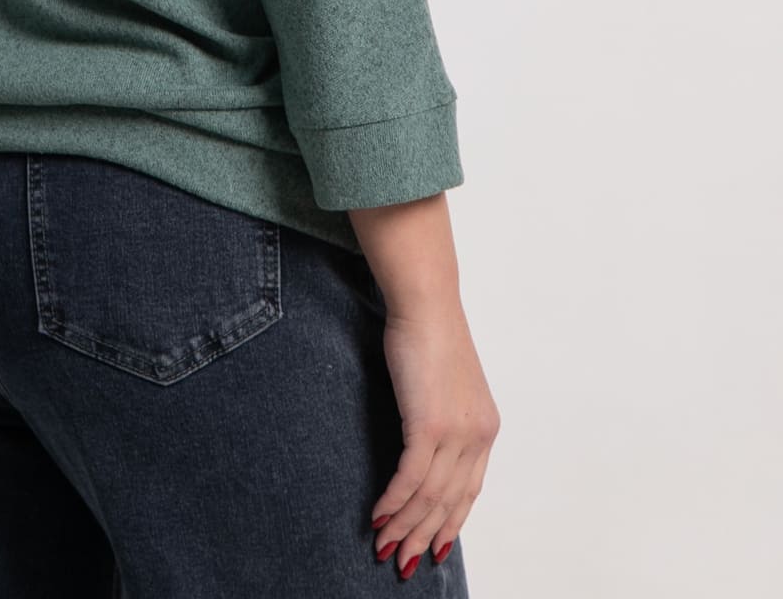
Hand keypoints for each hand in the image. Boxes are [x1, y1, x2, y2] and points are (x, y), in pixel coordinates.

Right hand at [370, 301, 499, 576]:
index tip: (432, 546)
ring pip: (429, 496)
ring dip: (403, 525)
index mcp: (485, 428)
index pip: (469, 491)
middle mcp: (477, 436)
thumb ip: (443, 416)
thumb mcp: (446, 383)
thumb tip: (424, 443)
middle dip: (423, 535)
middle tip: (401, 561)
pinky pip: (411, 478)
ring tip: (382, 545)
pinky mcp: (430, 425)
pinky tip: (378, 514)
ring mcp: (456, 432)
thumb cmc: (430, 333)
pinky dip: (394, 500)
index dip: (449, 523)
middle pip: (449, 502)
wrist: (425, 303)